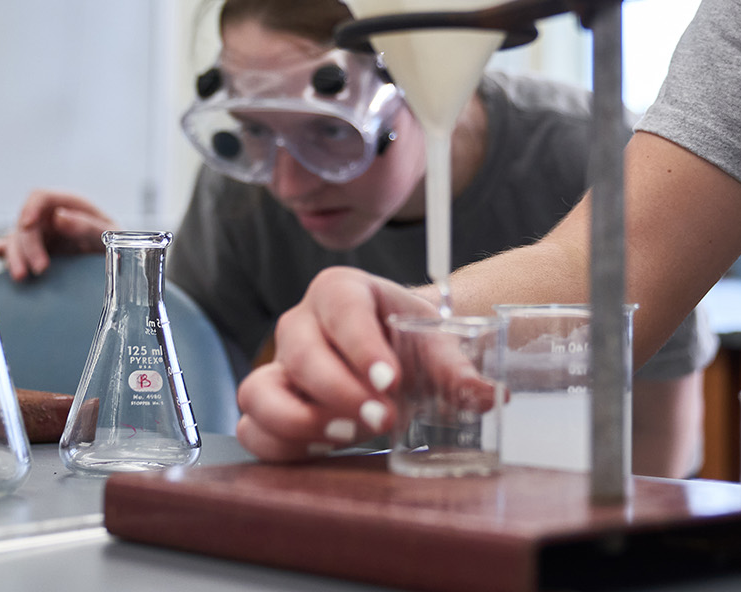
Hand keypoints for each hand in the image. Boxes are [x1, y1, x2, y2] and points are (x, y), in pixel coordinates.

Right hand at [0, 189, 113, 280]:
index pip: (40, 197)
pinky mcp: (33, 248)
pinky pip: (12, 247)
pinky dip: (1, 251)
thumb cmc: (114, 240)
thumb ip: (85, 225)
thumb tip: (59, 217)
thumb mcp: (107, 232)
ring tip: (22, 277)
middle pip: (25, 223)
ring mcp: (39, 232)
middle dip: (28, 246)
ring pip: (16, 238)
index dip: (30, 208)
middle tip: (39, 268)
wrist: (116, 259)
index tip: (27, 224)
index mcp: (67, 203)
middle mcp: (49, 215)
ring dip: (15, 256)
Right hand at [235, 267, 439, 461]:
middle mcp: (299, 323)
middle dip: (340, 392)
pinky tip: (324, 450)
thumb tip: (489, 398)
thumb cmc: (409, 344)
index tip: (391, 381)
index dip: (362, 346)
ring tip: (347, 436)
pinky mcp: (267, 405)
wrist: (394, 358)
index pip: (341, 308)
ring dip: (299, 421)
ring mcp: (276, 365)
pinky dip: (281, 446)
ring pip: (257, 392)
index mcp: (340, 290)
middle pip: (300, 353)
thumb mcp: (437, 348)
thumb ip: (459, 372)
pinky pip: (251, 429)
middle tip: (383, 419)